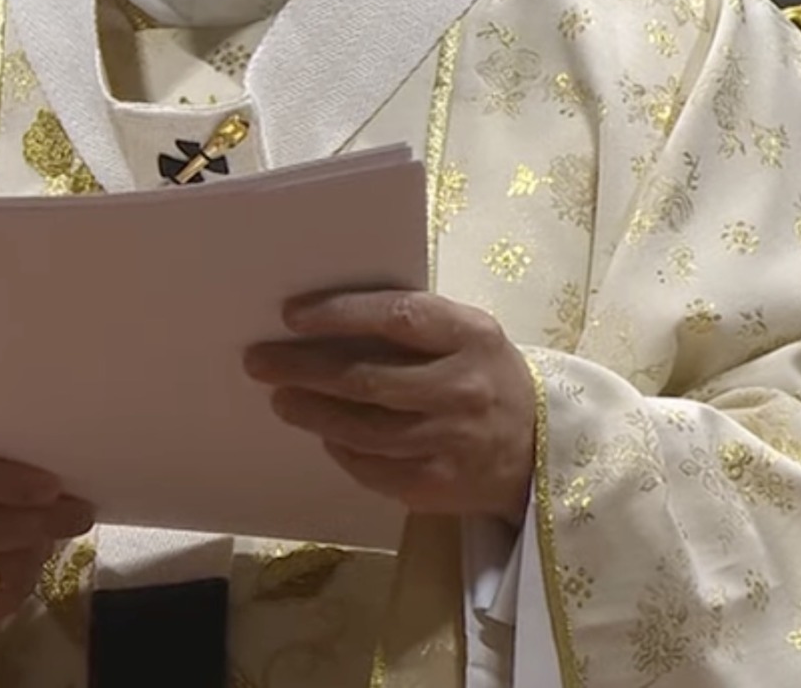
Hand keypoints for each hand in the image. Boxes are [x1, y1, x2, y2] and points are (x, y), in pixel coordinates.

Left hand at [244, 290, 535, 522]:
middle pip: (369, 379)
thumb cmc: (484, 375)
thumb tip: (325, 316)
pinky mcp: (440, 485)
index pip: (398, 317)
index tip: (292, 315)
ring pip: (365, 429)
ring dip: (313, 413)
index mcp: (472, 335)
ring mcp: (452, 441)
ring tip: (281, 399)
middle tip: (260, 361)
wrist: (541, 449)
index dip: (342, 315)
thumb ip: (414, 325)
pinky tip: (324, 435)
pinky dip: (342, 450)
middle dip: (304, 369)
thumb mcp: (467, 335)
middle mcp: (464, 388)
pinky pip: (374, 468)